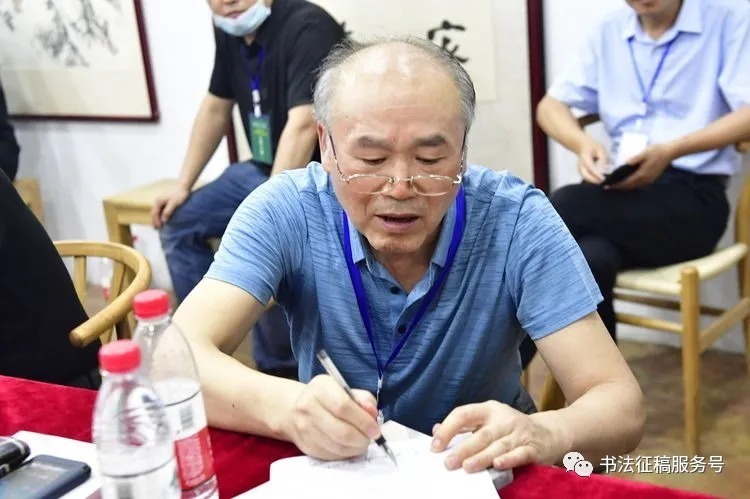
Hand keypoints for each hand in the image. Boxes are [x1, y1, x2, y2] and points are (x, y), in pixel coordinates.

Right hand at [151, 185, 189, 227]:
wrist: (183, 185)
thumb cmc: (179, 194)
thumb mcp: (174, 203)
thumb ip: (168, 211)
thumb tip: (164, 220)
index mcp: (158, 202)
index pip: (155, 214)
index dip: (156, 222)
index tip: (159, 228)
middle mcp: (158, 201)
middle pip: (154, 213)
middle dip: (154, 221)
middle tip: (156, 229)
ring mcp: (161, 200)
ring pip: (157, 211)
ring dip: (157, 218)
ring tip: (159, 225)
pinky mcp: (165, 200)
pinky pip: (160, 209)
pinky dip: (160, 215)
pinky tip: (163, 218)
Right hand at [283, 374, 381, 459]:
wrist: (296, 409)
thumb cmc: (327, 397)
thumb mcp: (344, 389)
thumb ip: (363, 399)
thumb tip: (373, 414)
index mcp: (320, 388)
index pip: (343, 407)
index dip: (363, 421)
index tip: (375, 429)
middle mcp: (308, 407)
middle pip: (341, 431)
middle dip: (362, 438)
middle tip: (371, 438)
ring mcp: (305, 429)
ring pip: (337, 446)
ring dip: (356, 447)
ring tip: (362, 441)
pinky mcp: (306, 446)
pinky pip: (332, 455)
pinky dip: (346, 453)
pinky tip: (351, 446)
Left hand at [431, 401, 563, 471]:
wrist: (550, 432)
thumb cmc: (510, 430)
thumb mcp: (488, 422)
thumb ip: (464, 426)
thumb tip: (436, 430)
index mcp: (489, 410)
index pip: (464, 414)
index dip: (448, 428)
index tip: (435, 445)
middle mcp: (504, 418)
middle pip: (481, 433)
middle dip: (464, 448)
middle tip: (448, 462)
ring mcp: (519, 432)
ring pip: (498, 445)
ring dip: (482, 457)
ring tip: (467, 467)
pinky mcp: (533, 447)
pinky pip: (520, 453)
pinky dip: (509, 459)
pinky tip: (498, 464)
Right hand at [576, 138, 609, 183]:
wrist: (583, 146)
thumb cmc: (593, 147)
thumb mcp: (600, 149)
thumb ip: (604, 158)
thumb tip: (606, 168)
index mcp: (585, 157)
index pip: (590, 168)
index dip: (597, 174)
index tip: (603, 179)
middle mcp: (581, 164)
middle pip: (585, 175)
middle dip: (594, 181)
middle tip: (603, 183)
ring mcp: (580, 169)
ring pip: (585, 178)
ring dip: (593, 182)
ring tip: (602, 183)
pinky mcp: (581, 172)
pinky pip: (586, 178)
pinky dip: (592, 180)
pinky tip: (599, 181)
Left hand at [607, 142, 674, 189]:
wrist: (670, 152)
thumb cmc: (657, 151)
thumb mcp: (645, 152)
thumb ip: (635, 158)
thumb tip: (626, 163)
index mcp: (642, 174)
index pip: (627, 182)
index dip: (617, 185)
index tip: (609, 186)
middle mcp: (645, 179)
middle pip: (629, 186)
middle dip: (619, 187)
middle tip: (609, 187)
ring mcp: (649, 180)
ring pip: (634, 186)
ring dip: (625, 186)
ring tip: (616, 185)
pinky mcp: (651, 179)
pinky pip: (639, 184)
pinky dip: (631, 184)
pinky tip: (627, 181)